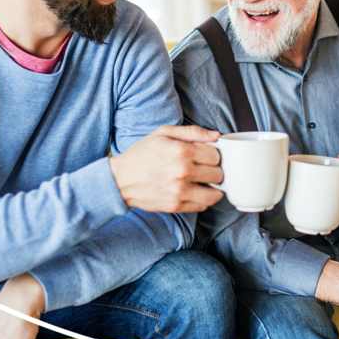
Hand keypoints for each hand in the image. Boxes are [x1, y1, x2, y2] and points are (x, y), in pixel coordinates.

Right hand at [109, 125, 223, 212]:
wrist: (120, 179)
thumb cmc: (142, 154)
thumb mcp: (163, 133)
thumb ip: (192, 132)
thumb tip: (216, 135)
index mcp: (182, 151)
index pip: (216, 156)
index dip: (213, 155)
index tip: (206, 156)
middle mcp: (183, 171)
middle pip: (218, 174)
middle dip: (214, 171)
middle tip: (205, 169)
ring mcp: (180, 191)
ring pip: (215, 194)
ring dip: (214, 189)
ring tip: (205, 183)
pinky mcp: (176, 206)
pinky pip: (202, 206)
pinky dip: (203, 200)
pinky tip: (195, 191)